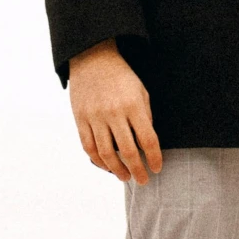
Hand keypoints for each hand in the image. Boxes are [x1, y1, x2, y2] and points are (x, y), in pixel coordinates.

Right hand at [68, 41, 162, 184]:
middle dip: (137, 170)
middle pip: (127, 151)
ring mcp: (95, 117)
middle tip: (143, 180)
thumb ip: (145, 116)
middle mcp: (113, 113)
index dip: (154, 157)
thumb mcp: (141, 91)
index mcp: (133, 105)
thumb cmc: (121, 77)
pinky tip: (107, 167)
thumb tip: (146, 144)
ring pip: (106, 153)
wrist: (92, 59)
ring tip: (126, 177)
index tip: (157, 168)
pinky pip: (89, 147)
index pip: (147, 139)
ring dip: (117, 170)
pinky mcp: (80, 119)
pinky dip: (98, 161)